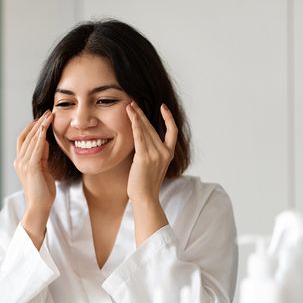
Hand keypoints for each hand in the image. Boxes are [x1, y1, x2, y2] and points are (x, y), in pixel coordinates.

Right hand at [13, 110, 54, 247]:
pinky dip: (40, 137)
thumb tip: (45, 142)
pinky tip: (46, 129)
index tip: (43, 118)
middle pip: (26, 136)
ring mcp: (24, 164)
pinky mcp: (31, 168)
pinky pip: (36, 148)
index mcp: (21, 162)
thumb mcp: (43, 169)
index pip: (24, 139)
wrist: (39, 207)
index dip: (32, 127)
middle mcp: (20, 161)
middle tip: (48, 112)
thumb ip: (42, 156)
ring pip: (31, 140)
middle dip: (37, 123)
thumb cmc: (43, 191)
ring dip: (40, 126)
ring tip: (49, 116)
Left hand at [125, 102, 177, 244]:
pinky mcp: (144, 158)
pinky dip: (135, 126)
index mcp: (168, 154)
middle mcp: (164, 152)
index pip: (173, 132)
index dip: (168, 118)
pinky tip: (131, 117)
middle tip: (134, 103)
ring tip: (129, 106)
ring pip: (145, 130)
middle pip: (153, 128)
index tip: (163, 107)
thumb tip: (142, 145)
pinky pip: (140, 137)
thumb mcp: (152, 167)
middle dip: (142, 114)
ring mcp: (155, 155)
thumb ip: (151, 154)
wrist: (145, 198)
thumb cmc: (145, 185)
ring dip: (136, 117)